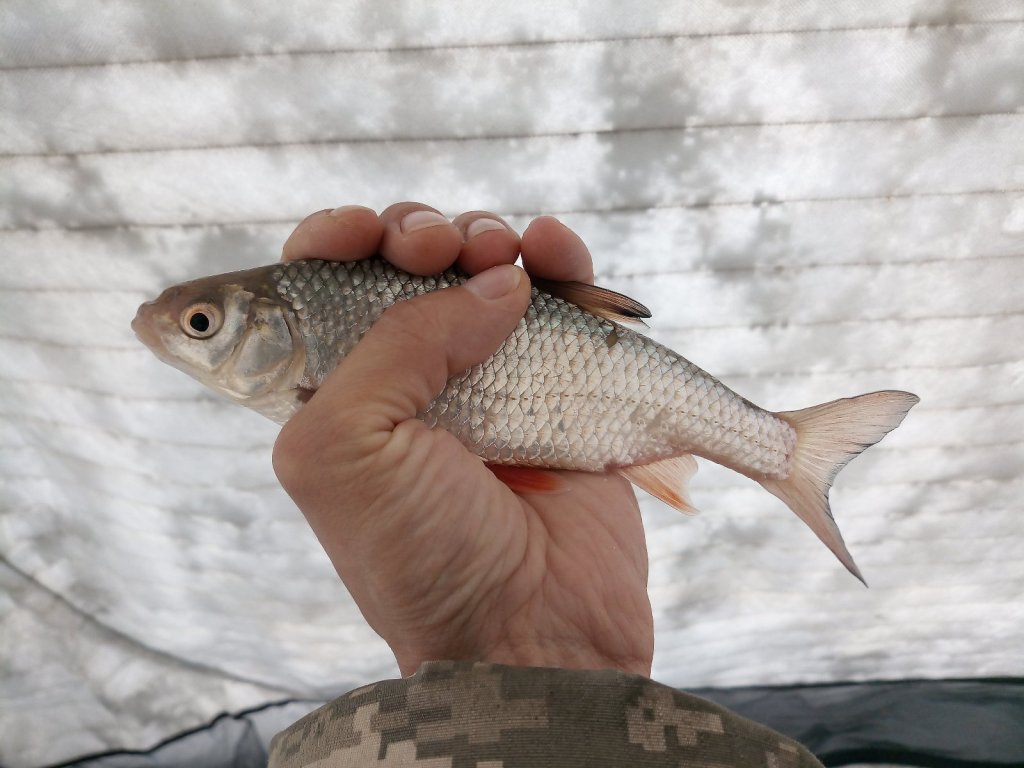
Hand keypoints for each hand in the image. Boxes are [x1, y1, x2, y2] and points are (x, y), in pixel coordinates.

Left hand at [273, 203, 653, 676]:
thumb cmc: (422, 555)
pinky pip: (561, 300)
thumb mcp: (347, 447)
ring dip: (487, 236)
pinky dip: (558, 258)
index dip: (334, 241)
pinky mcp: (560, 386)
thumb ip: (397, 343)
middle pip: (405, 267)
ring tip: (501, 252)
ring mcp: (486, 380)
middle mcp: (407, 382)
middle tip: (437, 252)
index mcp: (333, 396)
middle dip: (417, 236)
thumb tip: (494, 283)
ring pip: (483, 271)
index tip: (360, 232)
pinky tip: (551, 250)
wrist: (534, 631)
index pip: (318, 289)